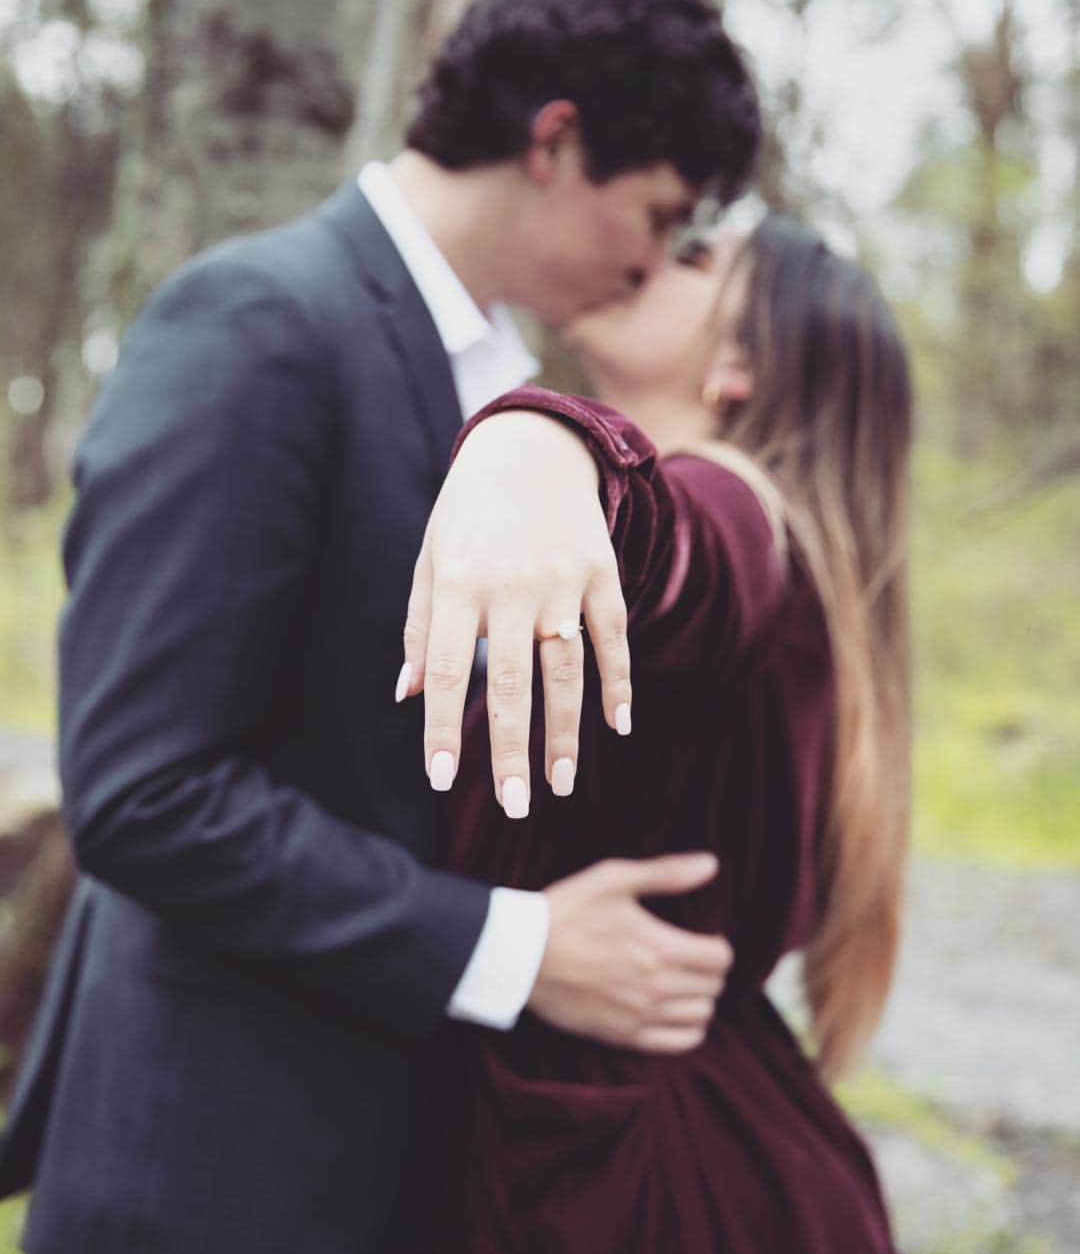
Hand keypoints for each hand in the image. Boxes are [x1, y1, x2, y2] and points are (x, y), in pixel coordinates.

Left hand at [399, 411, 631, 816]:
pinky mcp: (602, 572)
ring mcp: (562, 580)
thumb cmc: (468, 512)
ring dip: (566, 733)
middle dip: (511, 752)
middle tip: (517, 807)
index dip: (441, 727)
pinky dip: (618, 682)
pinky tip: (618, 726)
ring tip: (562, 785)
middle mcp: (510, 586)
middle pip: (509, 684)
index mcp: (457, 583)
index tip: (442, 778)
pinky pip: (613, 637)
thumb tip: (405, 696)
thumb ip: (419, 627)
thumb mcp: (430, 558)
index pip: (443, 669)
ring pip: (565, 671)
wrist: (532, 446)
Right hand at [528, 852, 732, 1052]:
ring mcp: (640, 1016)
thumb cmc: (567, 911)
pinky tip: (674, 1012)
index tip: (704, 938)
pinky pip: (678, 1044)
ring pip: (701, 1017)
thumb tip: (711, 864)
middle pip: (713, 988)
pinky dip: (687, 1030)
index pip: (721, 958)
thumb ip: (667, 873)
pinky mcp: (622, 1035)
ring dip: (699, 998)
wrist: (521, 954)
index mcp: (661, 949)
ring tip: (682, 983)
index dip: (717, 945)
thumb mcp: (615, 878)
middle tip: (692, 958)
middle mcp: (657, 988)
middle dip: (709, 970)